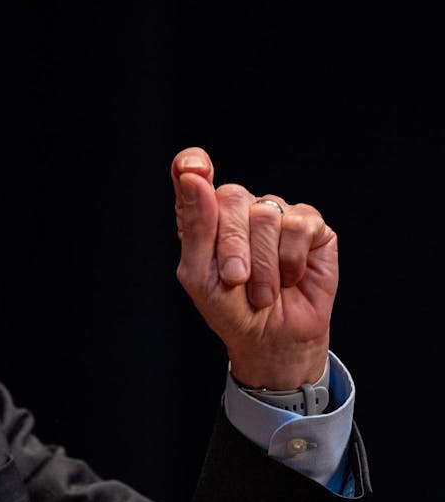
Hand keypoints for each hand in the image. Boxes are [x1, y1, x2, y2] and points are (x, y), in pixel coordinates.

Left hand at [171, 147, 336, 388]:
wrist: (270, 338)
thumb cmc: (230, 307)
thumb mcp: (198, 273)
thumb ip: (195, 225)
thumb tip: (194, 177)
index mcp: (204, 214)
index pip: (192, 170)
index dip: (192, 163)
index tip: (193, 170)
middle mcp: (240, 207)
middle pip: (232, 195)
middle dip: (232, 246)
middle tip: (235, 279)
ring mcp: (276, 213)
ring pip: (266, 213)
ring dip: (263, 263)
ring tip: (262, 289)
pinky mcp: (310, 225)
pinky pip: (298, 225)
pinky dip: (290, 260)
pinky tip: (289, 277)